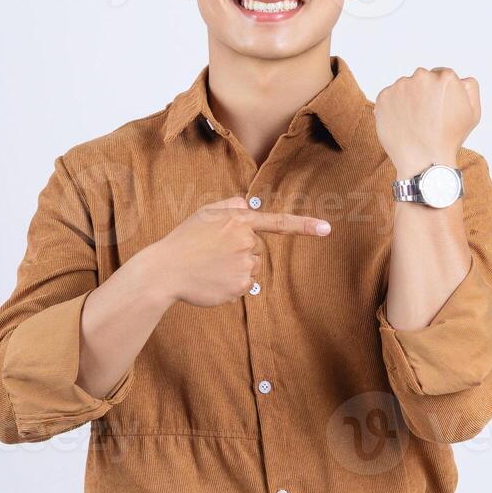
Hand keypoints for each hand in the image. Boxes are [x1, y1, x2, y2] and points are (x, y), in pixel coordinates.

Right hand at [142, 195, 330, 306]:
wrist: (164, 270)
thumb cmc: (184, 240)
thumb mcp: (205, 213)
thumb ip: (230, 206)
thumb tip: (250, 207)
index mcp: (238, 221)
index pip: (277, 222)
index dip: (304, 226)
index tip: (327, 229)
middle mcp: (245, 241)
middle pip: (256, 248)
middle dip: (239, 251)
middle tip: (212, 253)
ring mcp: (244, 265)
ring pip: (252, 267)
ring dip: (235, 268)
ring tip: (210, 267)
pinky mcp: (240, 286)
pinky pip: (245, 284)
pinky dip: (231, 284)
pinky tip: (213, 280)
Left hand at [374, 66, 480, 176]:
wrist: (425, 161)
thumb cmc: (450, 139)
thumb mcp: (473, 113)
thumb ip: (470, 88)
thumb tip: (459, 78)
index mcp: (445, 78)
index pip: (441, 75)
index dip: (441, 93)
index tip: (438, 108)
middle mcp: (422, 76)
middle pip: (422, 79)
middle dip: (424, 94)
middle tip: (426, 117)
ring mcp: (400, 86)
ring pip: (405, 88)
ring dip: (408, 100)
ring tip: (414, 123)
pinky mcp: (383, 97)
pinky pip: (389, 98)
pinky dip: (393, 108)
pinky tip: (403, 123)